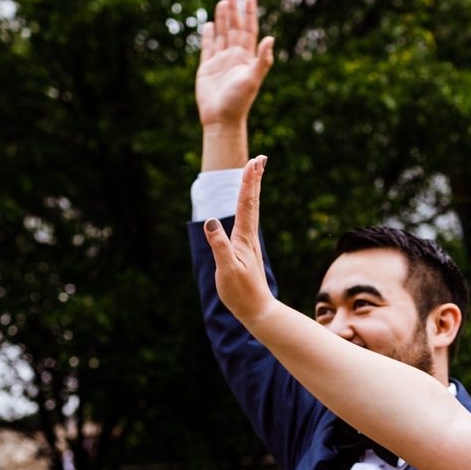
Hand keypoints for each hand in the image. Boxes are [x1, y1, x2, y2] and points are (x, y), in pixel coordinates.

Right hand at [196, 0, 274, 128]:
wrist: (221, 119)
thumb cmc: (239, 101)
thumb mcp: (253, 79)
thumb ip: (262, 60)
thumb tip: (271, 39)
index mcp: (246, 58)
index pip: (249, 30)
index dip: (249, 13)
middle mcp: (234, 57)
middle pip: (234, 28)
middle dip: (234, 10)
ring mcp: (220, 62)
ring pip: (222, 35)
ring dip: (222, 19)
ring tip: (222, 2)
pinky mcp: (207, 68)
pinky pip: (208, 47)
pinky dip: (208, 36)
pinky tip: (210, 24)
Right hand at [205, 156, 274, 323]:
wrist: (257, 311)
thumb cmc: (240, 293)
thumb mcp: (226, 269)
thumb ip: (218, 245)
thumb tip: (210, 221)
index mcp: (244, 238)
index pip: (246, 204)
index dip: (249, 182)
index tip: (254, 162)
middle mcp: (249, 237)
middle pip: (252, 202)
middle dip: (254, 179)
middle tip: (260, 158)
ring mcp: (249, 243)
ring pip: (252, 210)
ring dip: (253, 190)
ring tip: (255, 174)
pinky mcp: (246, 251)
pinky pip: (248, 221)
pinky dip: (248, 207)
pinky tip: (248, 207)